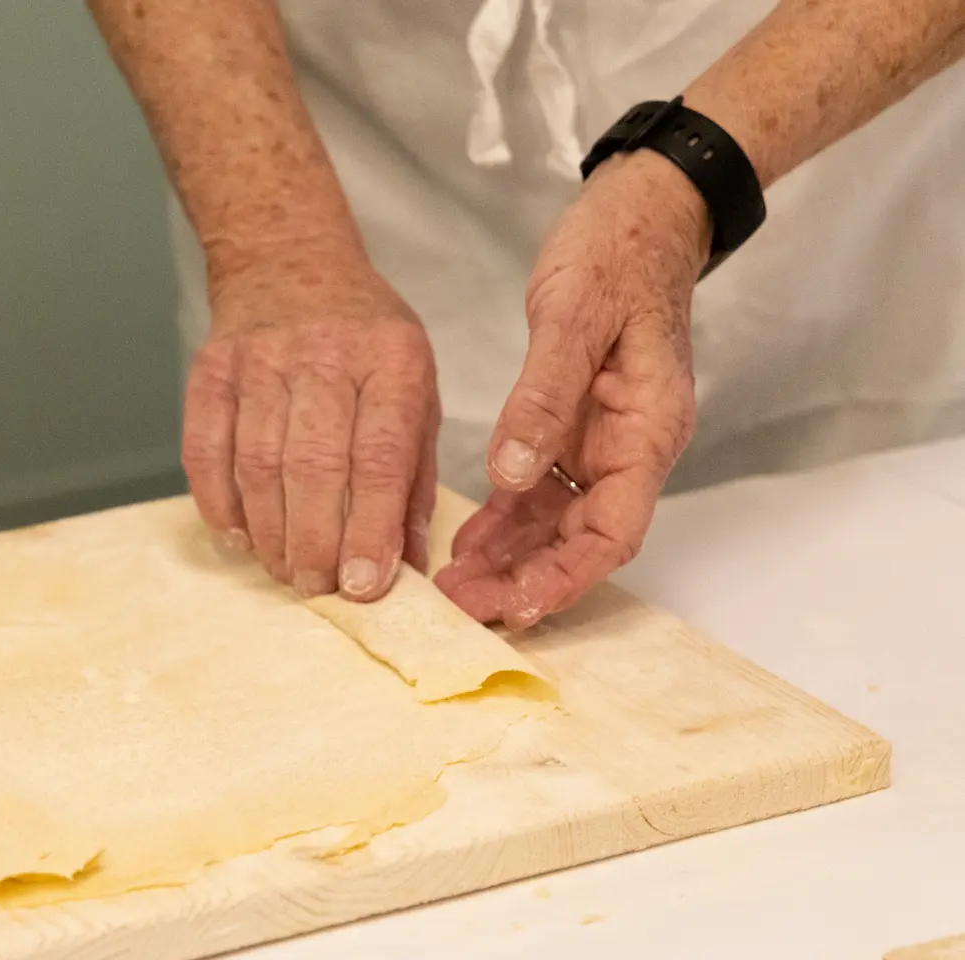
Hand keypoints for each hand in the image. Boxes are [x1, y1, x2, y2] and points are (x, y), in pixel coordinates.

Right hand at [183, 237, 439, 600]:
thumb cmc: (365, 341)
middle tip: (317, 589)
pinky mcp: (211, 368)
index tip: (363, 586)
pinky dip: (218, 502)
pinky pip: (205, 448)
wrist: (289, 261)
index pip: (378, 456)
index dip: (369, 528)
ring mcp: (259, 359)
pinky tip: (237, 537)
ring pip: (257, 464)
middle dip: (314, 543)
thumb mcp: (415, 390)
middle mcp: (324, 355)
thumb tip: (407, 567)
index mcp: (390, 360)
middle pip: (312, 467)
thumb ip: (413, 478)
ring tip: (284, 572)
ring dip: (269, 534)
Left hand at [435, 151, 711, 627]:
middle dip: (526, 580)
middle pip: (581, 540)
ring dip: (509, 557)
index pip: (613, 532)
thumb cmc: (617, 254)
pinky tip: (466, 541)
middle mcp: (628, 447)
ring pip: (556, 522)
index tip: (514, 606)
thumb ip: (544, 398)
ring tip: (453, 585)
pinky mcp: (573, 424)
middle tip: (461, 604)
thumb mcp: (575, 316)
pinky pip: (539, 488)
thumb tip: (512, 474)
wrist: (638, 212)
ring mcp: (601, 440)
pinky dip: (504, 517)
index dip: (564, 578)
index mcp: (647, 430)